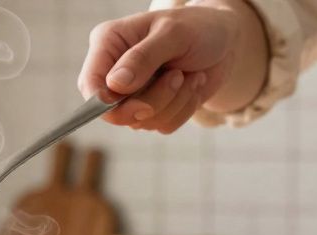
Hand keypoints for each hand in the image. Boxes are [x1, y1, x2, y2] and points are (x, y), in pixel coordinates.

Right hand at [78, 5, 239, 133]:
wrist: (225, 40)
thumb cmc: (197, 26)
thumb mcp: (173, 33)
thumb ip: (142, 58)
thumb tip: (115, 85)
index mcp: (108, 44)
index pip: (90, 86)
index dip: (108, 106)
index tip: (143, 107)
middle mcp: (115, 71)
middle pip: (116, 112)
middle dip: (153, 102)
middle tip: (177, 77)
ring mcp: (133, 93)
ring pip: (142, 122)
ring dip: (173, 102)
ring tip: (186, 74)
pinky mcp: (153, 108)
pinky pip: (162, 126)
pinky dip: (183, 109)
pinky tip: (191, 84)